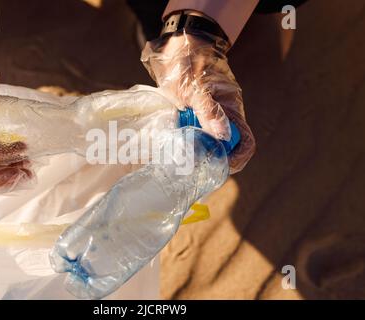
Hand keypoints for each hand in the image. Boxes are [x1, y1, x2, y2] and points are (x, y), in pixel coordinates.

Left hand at [141, 31, 255, 172]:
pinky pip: (198, 135)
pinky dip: (191, 143)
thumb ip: (208, 111)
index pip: (246, 143)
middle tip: (196, 167)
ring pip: (212, 143)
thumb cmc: (189, 63)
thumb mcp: (196, 88)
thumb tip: (222, 136)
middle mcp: (225, 116)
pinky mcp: (197, 115)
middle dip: (215, 160)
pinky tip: (179, 146)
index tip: (220, 168)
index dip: (238, 159)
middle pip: (228, 148)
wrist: (179, 47)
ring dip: (201, 152)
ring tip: (186, 159)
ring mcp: (211, 116)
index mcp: (232, 110)